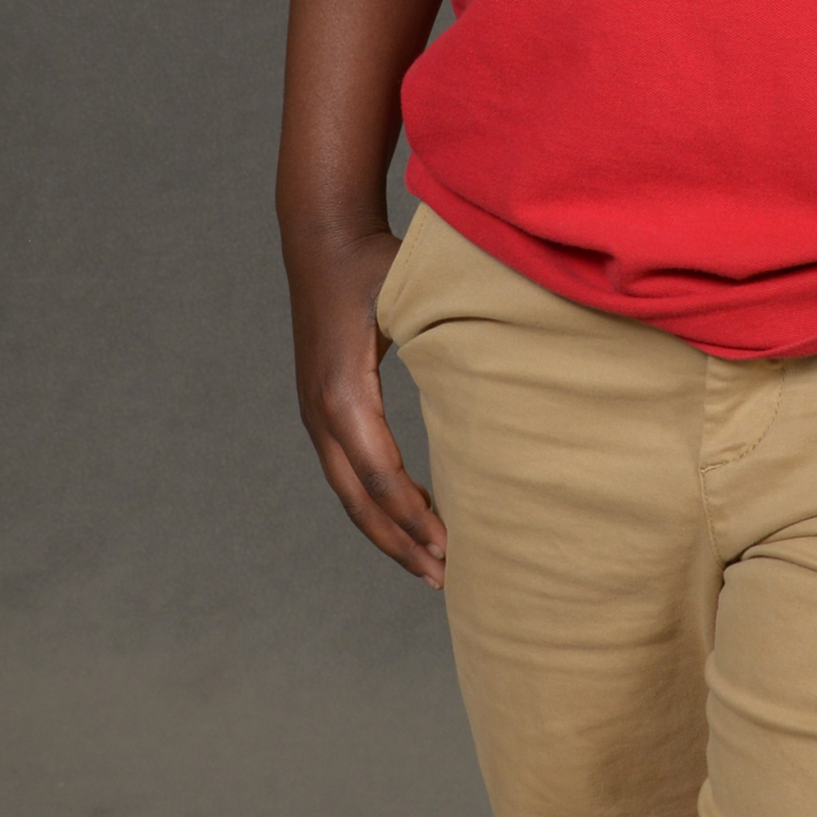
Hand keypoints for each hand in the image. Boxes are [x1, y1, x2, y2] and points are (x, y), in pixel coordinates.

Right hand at [287, 223, 446, 586]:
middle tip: (447, 580)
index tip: (452, 549)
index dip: (414, 519)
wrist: (321, 236)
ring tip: (430, 567)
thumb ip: (450, 333)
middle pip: (360, 501)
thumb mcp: (415, 295)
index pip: (380, 477)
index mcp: (345, 393)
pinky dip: (376, 505)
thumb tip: (501, 372)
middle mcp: (322, 412)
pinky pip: (346, 472)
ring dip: (388, 534)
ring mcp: (316, 414)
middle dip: (402, 544)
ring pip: (349, 494)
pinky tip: (412, 519)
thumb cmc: (377, 261)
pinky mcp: (321, 408)